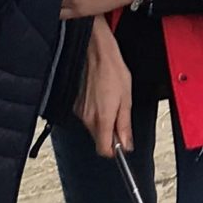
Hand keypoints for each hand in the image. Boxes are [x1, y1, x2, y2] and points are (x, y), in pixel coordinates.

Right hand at [79, 24, 133, 157]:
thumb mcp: (126, 99)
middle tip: (120, 115)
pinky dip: (95, 111)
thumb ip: (125, 125)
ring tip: (111, 101)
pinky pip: (87, 116)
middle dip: (110, 133)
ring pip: (93, 127)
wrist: (95, 51)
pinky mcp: (75, 103)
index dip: (115, 150)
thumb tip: (126, 144)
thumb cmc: (112, 70)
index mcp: (102, 119)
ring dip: (103, 121)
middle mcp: (87, 118)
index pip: (104, 151)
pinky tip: (101, 96)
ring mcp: (79, 111)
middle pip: (99, 139)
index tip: (123, 143)